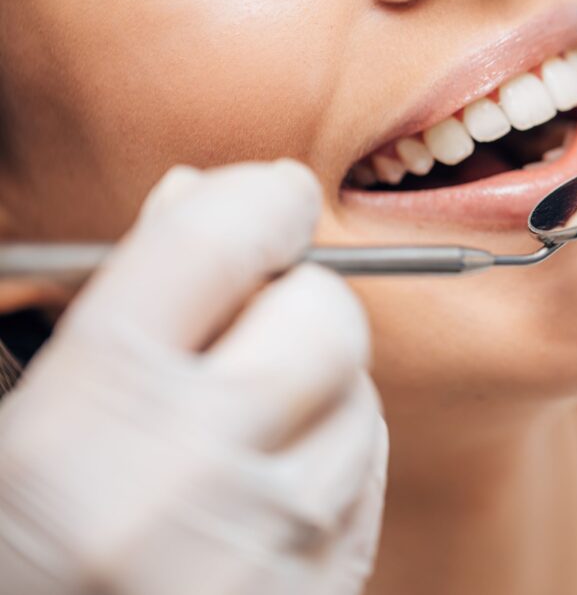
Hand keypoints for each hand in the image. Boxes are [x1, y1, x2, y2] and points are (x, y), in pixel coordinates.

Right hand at [0, 161, 387, 594]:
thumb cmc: (23, 547)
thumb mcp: (22, 420)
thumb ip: (114, 299)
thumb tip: (200, 198)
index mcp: (87, 422)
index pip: (216, 241)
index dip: (253, 197)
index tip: (263, 196)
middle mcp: (194, 478)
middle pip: (325, 311)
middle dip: (291, 299)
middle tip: (241, 327)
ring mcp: (275, 542)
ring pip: (360, 389)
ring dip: (313, 382)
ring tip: (236, 426)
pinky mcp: (325, 586)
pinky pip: (367, 466)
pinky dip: (332, 449)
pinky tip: (265, 480)